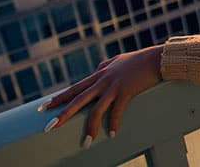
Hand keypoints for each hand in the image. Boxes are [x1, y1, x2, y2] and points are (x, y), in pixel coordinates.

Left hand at [37, 45, 163, 147]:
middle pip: (78, 99)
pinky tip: (113, 134)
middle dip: (62, 114)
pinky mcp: (126, 92)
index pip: (74, 88)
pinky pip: (117, 111)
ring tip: (86, 142)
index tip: (43, 107)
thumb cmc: (139, 60)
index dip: (58, 98)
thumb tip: (98, 69)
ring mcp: (114, 86)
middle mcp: (103, 80)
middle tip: (48, 126)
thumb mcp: (118, 60)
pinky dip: (114, 123)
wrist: (156, 58)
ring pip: (96, 109)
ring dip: (91, 127)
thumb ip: (105, 66)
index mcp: (99, 74)